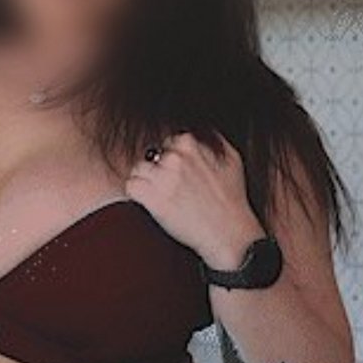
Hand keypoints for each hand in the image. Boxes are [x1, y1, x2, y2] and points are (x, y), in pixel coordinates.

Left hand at [125, 133, 264, 269]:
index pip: (167, 142)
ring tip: (161, 195)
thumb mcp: (232, 159)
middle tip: (171, 187)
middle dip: (158, 170)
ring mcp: (161, 176)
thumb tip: (201, 130)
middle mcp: (174, 157)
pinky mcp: (151, 197)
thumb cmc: (232, 199)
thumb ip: (213, 139)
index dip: (171, 159)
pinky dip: (136, 194)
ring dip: (146, 181)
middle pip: (151, 155)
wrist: (228, 232)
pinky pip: (130, 186)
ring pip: (138, 169)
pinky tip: (150, 202)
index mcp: (190, 143)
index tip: (178, 173)